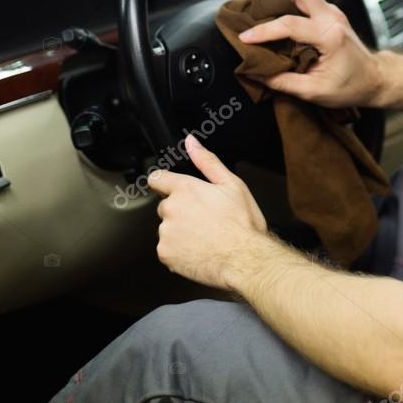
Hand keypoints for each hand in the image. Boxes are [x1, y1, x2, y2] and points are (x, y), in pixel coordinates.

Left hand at [148, 135, 267, 289]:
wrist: (245, 259)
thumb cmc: (242, 223)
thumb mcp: (232, 184)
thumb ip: (207, 161)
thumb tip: (192, 143)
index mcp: (185, 189)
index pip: (157, 179)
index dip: (165, 183)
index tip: (172, 190)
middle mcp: (171, 210)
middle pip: (166, 206)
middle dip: (180, 210)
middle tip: (204, 219)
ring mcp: (166, 233)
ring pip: (167, 229)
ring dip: (180, 231)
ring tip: (205, 236)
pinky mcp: (166, 254)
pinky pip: (167, 249)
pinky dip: (179, 251)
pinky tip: (199, 250)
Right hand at [237, 0, 385, 107]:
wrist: (376, 79)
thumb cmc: (352, 86)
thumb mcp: (314, 91)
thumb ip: (283, 82)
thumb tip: (257, 74)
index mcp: (330, 36)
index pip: (290, 25)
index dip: (263, 31)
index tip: (245, 38)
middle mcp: (332, 18)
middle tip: (254, 16)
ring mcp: (333, 13)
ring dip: (281, 3)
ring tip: (263, 20)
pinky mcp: (331, 15)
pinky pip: (307, 3)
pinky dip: (290, 9)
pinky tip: (281, 25)